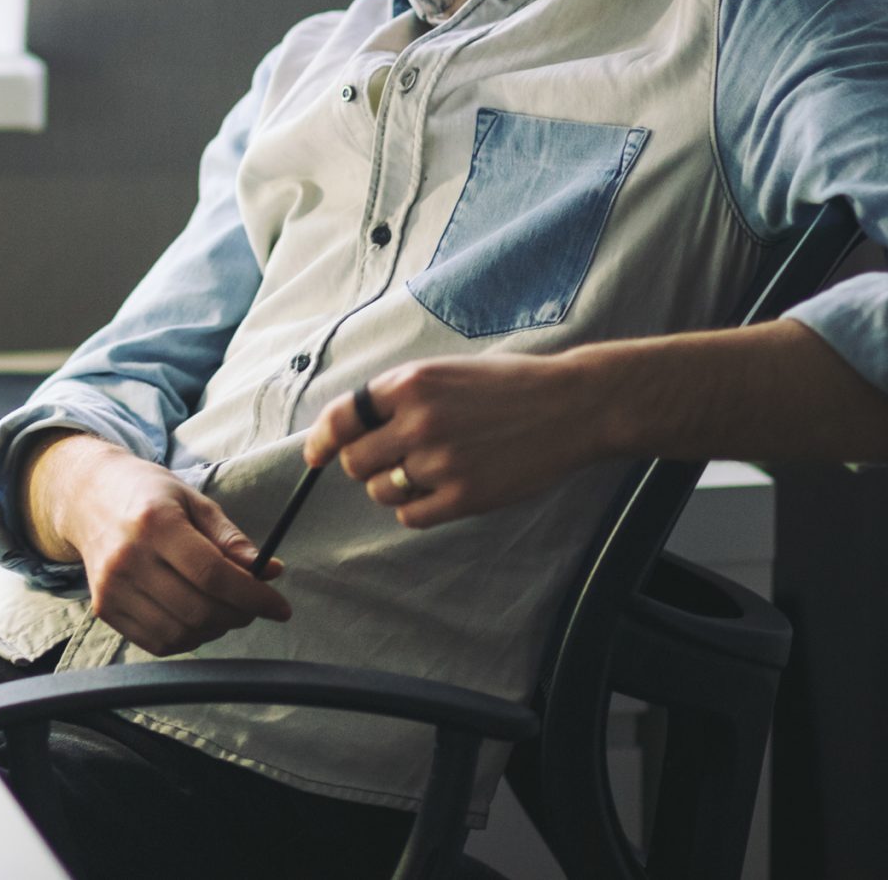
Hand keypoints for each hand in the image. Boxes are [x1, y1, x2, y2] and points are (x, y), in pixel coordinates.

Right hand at [22, 433, 290, 655]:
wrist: (87, 498)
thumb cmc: (148, 496)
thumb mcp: (193, 501)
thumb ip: (230, 539)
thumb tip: (270, 573)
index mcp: (154, 523)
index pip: (213, 574)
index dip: (253, 597)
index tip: (280, 606)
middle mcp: (128, 558)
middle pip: (198, 609)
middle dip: (238, 615)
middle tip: (252, 605)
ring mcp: (111, 587)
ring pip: (180, 633)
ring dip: (214, 630)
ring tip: (223, 609)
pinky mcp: (104, 608)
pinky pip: (157, 643)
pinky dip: (187, 638)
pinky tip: (195, 617)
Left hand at [302, 353, 615, 528]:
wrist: (571, 406)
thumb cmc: (507, 385)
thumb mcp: (445, 372)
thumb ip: (399, 396)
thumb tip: (351, 428)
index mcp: (410, 383)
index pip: (342, 418)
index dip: (322, 441)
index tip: (316, 456)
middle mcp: (419, 421)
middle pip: (356, 462)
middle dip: (367, 464)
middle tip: (394, 458)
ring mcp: (441, 461)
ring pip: (381, 491)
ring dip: (393, 486)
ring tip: (428, 470)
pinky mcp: (465, 496)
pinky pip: (411, 516)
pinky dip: (417, 508)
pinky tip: (441, 491)